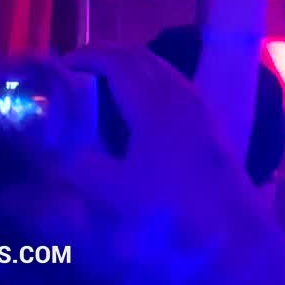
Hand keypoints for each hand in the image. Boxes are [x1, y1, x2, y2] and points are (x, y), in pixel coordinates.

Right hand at [64, 43, 255, 236]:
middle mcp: (180, 96)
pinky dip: (151, 81)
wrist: (232, 228)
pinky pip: (175, 84)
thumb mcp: (115, 195)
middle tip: (78, 69)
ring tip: (103, 84)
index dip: (89, 57)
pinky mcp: (211, 122)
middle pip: (141, 58)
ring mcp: (200, 107)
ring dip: (131, 67)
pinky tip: (139, 107)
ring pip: (161, 70)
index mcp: (154, 105)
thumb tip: (52, 161)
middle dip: (108, 56)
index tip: (62, 65)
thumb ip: (81, 172)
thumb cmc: (172, 211)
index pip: (119, 62)